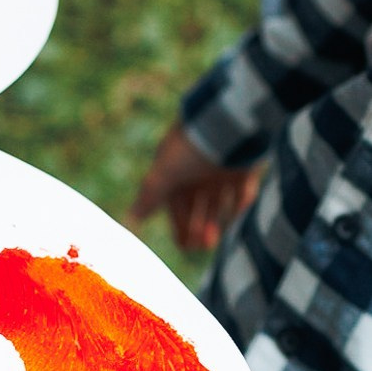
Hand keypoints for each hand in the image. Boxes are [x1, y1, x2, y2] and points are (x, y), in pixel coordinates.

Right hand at [130, 122, 258, 250]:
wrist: (227, 124)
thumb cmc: (190, 149)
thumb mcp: (165, 174)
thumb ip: (148, 198)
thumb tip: (128, 219)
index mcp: (175, 170)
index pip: (176, 205)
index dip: (180, 227)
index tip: (186, 246)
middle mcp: (196, 171)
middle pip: (197, 207)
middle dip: (198, 228)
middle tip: (202, 246)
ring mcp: (221, 168)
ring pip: (218, 202)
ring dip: (216, 222)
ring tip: (213, 240)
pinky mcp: (243, 167)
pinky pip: (242, 192)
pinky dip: (237, 207)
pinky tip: (234, 220)